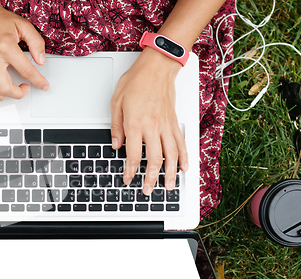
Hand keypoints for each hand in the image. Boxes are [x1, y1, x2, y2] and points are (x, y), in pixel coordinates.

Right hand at [0, 0, 49, 100]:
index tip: (43, 85)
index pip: (26, 70)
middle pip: (5, 87)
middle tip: (25, 88)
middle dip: (19, 93)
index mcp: (5, 46)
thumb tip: (41, 60)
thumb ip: (36, 43)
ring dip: (2, 97)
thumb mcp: (23, 26)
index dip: (38, 81)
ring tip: (10, 90)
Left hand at [110, 47, 188, 194]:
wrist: (157, 66)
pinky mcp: (174, 121)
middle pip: (154, 159)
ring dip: (170, 173)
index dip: (130, 170)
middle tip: (148, 190)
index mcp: (136, 123)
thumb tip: (116, 144)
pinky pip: (181, 143)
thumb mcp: (116, 101)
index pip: (133, 154)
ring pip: (171, 155)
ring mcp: (166, 125)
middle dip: (151, 178)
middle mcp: (153, 126)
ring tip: (168, 186)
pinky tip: (184, 168)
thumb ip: (116, 126)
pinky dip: (184, 157)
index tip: (128, 179)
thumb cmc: (137, 80)